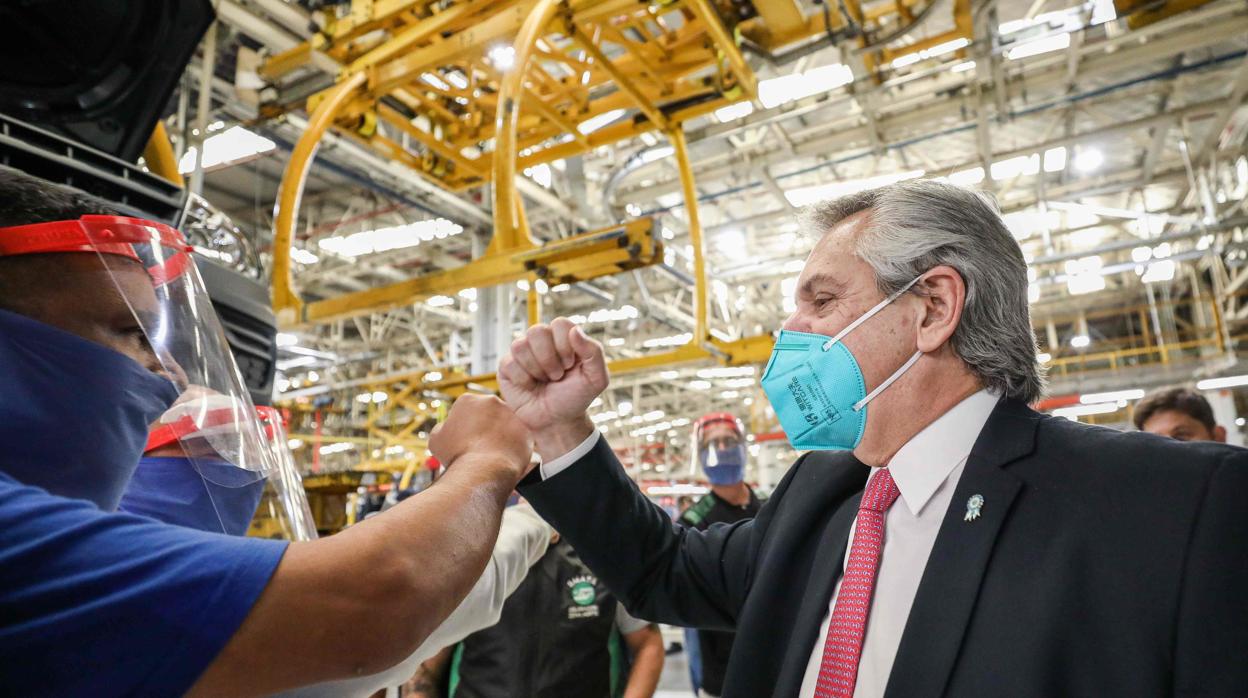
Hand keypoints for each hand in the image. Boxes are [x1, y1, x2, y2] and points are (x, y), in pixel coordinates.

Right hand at [429, 394, 533, 479]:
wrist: (483, 472)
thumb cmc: (457, 456)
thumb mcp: (436, 440)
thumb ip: (442, 428)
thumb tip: (447, 427)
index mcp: (468, 400)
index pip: (466, 410)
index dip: (464, 426)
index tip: (464, 439)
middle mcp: (492, 401)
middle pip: (488, 413)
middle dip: (484, 426)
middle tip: (479, 445)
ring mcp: (511, 414)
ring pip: (505, 423)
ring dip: (500, 434)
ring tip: (492, 453)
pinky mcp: (526, 429)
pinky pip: (519, 437)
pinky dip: (513, 445)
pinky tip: (504, 456)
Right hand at [498, 318, 606, 457]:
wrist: (557, 421)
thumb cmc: (575, 398)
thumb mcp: (596, 379)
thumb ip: (594, 352)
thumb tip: (575, 330)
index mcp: (563, 338)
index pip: (559, 324)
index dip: (564, 345)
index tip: (570, 365)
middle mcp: (542, 341)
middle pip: (537, 331)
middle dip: (549, 359)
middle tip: (557, 376)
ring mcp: (523, 353)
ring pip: (520, 345)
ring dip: (536, 369)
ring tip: (544, 381)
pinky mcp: (507, 367)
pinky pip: (509, 363)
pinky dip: (523, 379)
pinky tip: (530, 386)